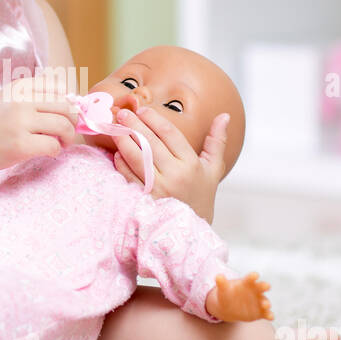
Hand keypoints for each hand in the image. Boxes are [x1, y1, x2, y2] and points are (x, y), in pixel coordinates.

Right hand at [0, 74, 78, 174]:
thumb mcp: (9, 98)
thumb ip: (34, 96)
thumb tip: (70, 101)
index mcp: (20, 87)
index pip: (60, 88)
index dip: (68, 102)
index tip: (64, 114)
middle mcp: (21, 101)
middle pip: (66, 107)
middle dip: (73, 121)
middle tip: (66, 132)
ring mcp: (21, 123)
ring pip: (63, 126)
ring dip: (68, 137)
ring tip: (61, 143)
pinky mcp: (21, 145)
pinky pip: (53, 145)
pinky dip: (56, 150)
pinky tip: (49, 152)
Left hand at [112, 106, 229, 222]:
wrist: (192, 229)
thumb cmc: (201, 195)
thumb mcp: (213, 168)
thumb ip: (217, 141)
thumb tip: (224, 116)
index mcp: (191, 164)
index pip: (170, 134)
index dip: (154, 119)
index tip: (143, 110)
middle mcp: (175, 175)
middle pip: (151, 143)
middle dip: (134, 125)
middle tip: (122, 114)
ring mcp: (159, 188)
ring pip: (137, 158)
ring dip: (124, 141)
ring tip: (115, 129)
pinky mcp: (145, 199)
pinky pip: (129, 177)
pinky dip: (121, 164)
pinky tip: (117, 153)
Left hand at [208, 272, 273, 322]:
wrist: (229, 307)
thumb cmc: (228, 295)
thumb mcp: (223, 289)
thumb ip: (221, 283)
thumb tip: (218, 276)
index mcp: (247, 283)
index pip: (250, 278)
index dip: (253, 276)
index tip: (255, 275)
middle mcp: (255, 291)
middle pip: (261, 287)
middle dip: (264, 286)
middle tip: (267, 286)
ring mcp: (259, 302)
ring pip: (265, 301)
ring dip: (266, 302)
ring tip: (266, 305)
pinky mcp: (260, 312)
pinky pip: (266, 313)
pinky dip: (269, 315)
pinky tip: (271, 317)